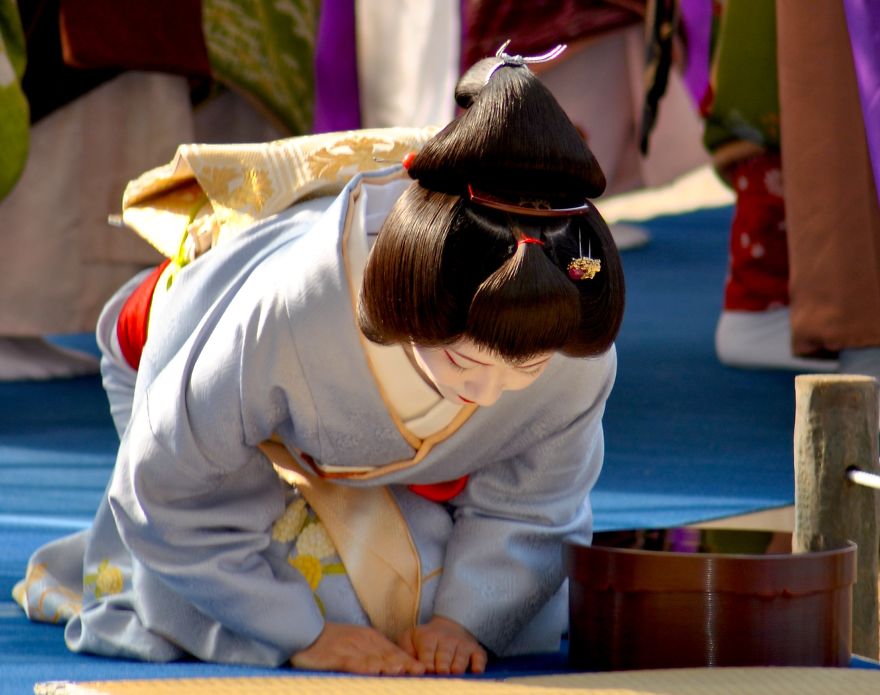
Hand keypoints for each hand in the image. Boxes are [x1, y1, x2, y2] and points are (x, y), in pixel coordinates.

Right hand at [291, 622, 426, 674]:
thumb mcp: (356, 642)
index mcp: (371, 639)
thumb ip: (372, 652)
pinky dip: (365, 667)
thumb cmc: (332, 640)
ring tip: (403, 671)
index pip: (394, 651)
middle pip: (389, 655)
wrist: (306, 630)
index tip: (422, 670)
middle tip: (420, 671)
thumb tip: (392, 665)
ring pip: (375, 659)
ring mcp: (352, 648)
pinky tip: (374, 672)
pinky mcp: (338, 656)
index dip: (408, 661)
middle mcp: (365, 642)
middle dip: (405, 664)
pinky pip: (354, 663)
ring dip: (390, 665)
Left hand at [397, 615, 487, 674]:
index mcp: (428, 637)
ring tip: (453, 674)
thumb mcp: (410, 638)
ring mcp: (463, 645)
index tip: (427, 672)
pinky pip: (479, 659)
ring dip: (457, 669)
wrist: (449, 626)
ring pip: (461, 660)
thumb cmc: (425, 639)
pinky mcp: (477, 650)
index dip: (427, 665)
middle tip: (441, 674)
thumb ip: (405, 651)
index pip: (427, 653)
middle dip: (442, 668)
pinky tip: (475, 672)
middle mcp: (447, 640)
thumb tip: (405, 668)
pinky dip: (478, 666)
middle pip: (445, 657)